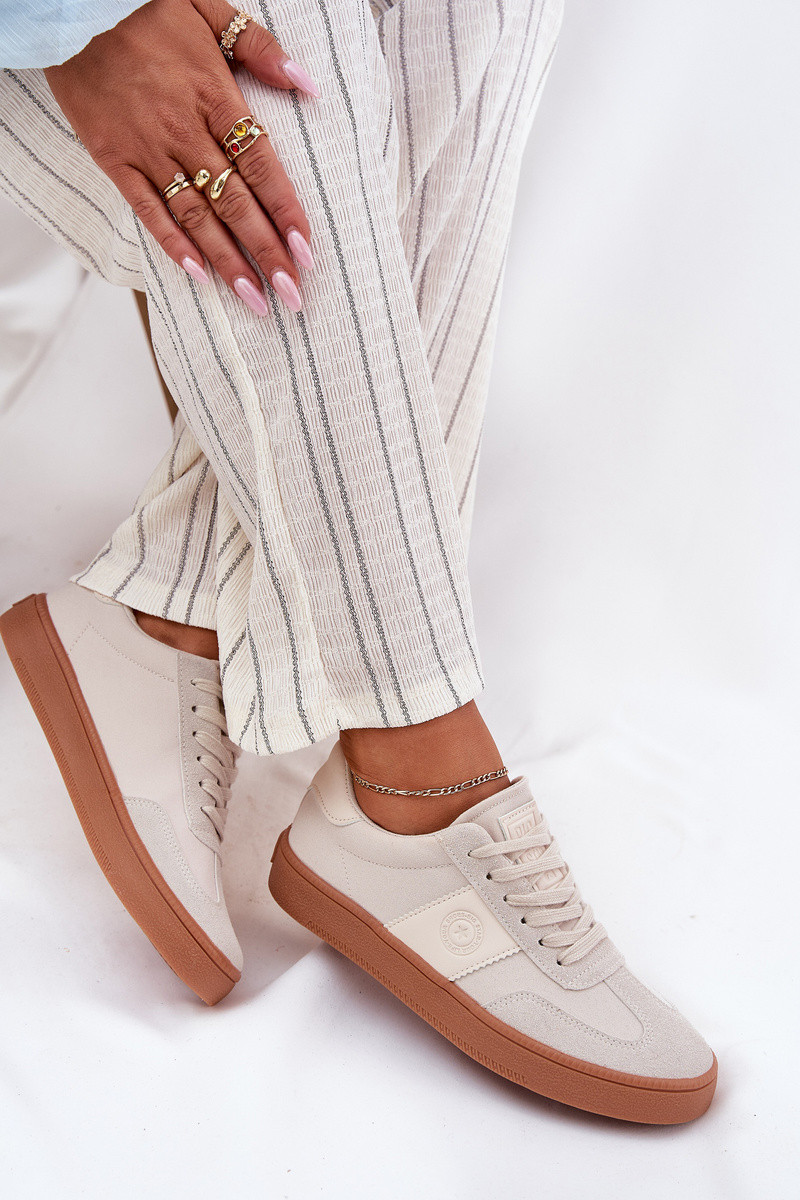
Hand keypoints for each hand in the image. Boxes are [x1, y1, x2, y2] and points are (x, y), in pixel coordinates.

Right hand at [44, 0, 318, 313]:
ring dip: (228, 262)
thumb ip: (258, 48)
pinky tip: (199, 276)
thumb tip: (305, 83)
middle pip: (235, 202)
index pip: (261, 166)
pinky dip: (173, 245)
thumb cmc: (143, 5)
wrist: (70, 3)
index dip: (286, 212)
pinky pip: (148, 211)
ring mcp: (148, 149)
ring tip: (254, 299)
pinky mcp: (114, 159)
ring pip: (196, 216)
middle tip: (291, 293)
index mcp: (215, 94)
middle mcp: (184, 129)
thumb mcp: (207, 8)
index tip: (306, 251)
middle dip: (267, 252)